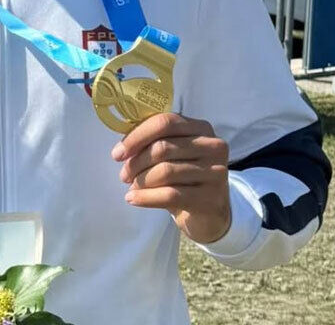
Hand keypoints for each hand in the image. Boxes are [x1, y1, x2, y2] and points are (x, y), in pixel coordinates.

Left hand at [111, 112, 231, 244]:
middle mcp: (213, 147)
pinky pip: (170, 195)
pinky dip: (145, 197)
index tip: (118, 153)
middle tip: (124, 175)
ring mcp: (216, 172)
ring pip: (165, 172)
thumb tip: (121, 149)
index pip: (165, 123)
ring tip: (131, 187)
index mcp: (200, 128)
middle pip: (163, 148)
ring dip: (140, 180)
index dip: (137, 137)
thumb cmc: (182, 176)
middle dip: (136, 162)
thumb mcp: (171, 155)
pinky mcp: (211, 198)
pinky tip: (132, 198)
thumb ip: (151, 143)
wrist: (208, 212)